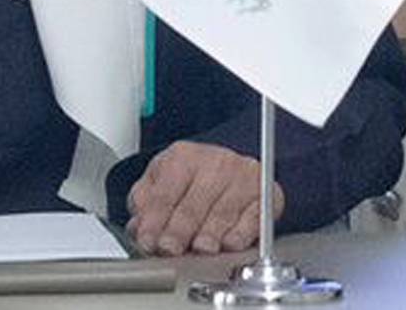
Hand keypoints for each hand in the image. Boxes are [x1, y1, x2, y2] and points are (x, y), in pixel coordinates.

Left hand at [127, 141, 284, 257]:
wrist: (229, 170)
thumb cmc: (191, 181)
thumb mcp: (160, 183)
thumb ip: (145, 204)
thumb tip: (138, 226)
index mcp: (183, 157)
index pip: (165, 192)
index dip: (154, 220)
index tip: (147, 241)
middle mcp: (216, 162)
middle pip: (194, 203)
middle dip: (179, 230)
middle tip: (170, 249)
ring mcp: (243, 177)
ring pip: (223, 212)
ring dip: (210, 234)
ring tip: (199, 249)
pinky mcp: (266, 194)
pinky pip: (254, 218)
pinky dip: (241, 233)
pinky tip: (228, 243)